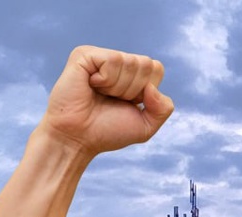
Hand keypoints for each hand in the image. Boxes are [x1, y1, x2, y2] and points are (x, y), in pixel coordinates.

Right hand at [42, 45, 173, 155]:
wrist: (78, 138)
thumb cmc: (107, 132)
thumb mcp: (146, 126)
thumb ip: (163, 109)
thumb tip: (152, 88)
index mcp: (131, 75)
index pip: (156, 68)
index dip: (147, 92)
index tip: (128, 103)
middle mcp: (116, 62)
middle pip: (147, 64)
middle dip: (134, 90)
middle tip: (112, 100)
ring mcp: (100, 56)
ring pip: (131, 62)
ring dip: (119, 88)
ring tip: (100, 94)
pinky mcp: (84, 54)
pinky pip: (113, 60)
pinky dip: (107, 80)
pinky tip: (91, 85)